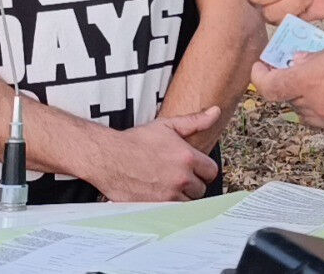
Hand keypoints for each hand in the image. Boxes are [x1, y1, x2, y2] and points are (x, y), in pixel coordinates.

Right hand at [85, 106, 220, 200]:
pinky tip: (160, 195)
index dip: (203, 170)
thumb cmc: (135, 141)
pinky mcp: (156, 207)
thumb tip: (215, 112)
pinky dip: (170, 206)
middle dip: (193, 183)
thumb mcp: (167, 126)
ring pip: (188, 203)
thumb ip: (194, 121)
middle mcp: (180, 178)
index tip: (195, 169)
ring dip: (182, 196)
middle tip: (179, 177)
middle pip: (201, 189)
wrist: (108, 157)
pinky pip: (173, 212)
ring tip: (168, 186)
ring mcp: (168, 195)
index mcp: (187, 157)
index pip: (211, 171)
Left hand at [250, 32, 323, 129]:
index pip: (269, 88)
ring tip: (320, 73)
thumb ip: (317, 55)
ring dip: (306, 94)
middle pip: (287, 99)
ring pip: (307, 111)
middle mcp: (318, 106)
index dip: (261, 77)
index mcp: (311, 81)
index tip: (261, 66)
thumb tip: (300, 61)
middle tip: (294, 63)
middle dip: (287, 82)